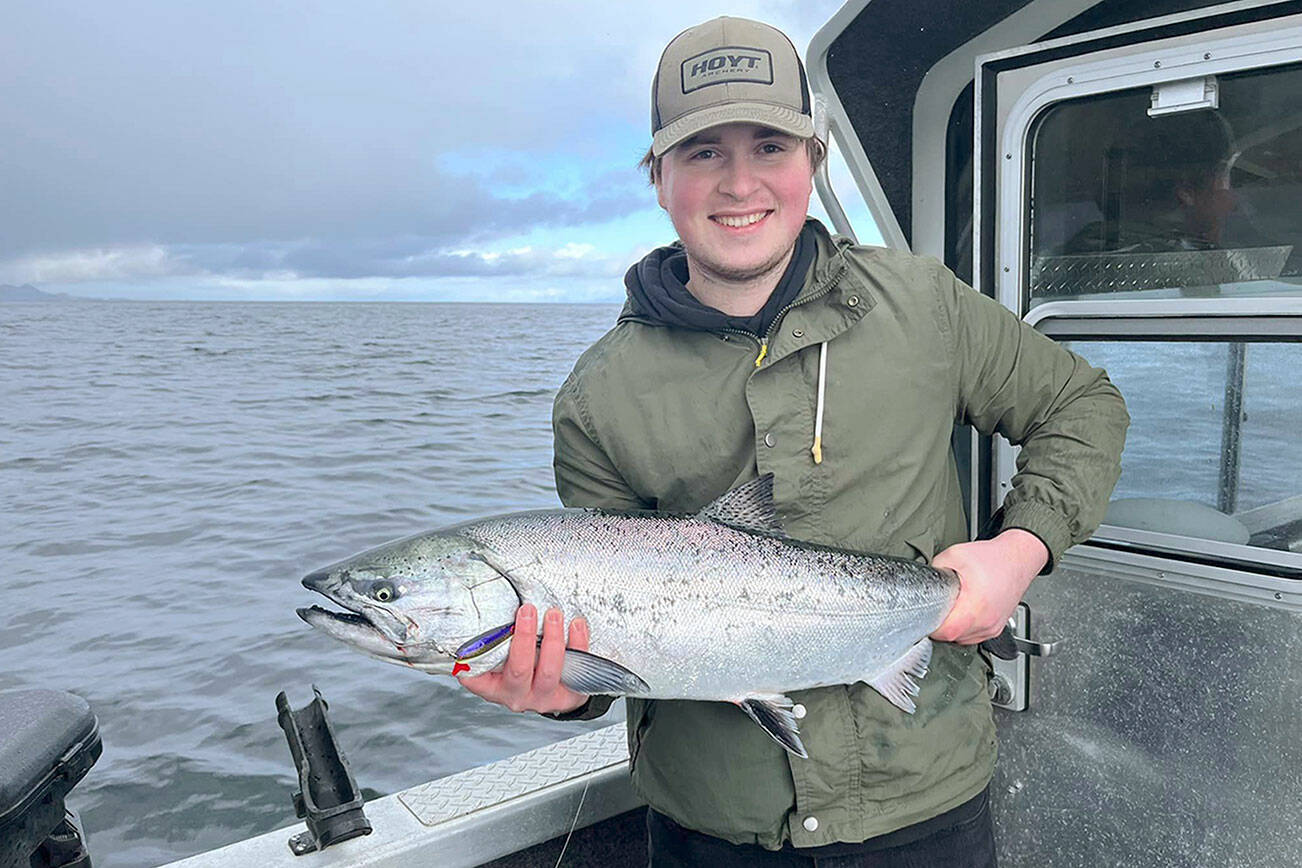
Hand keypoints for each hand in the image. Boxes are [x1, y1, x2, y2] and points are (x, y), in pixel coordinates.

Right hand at [458, 604, 590, 714]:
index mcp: (493, 687)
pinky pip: (576, 672)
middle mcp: (517, 695)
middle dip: (524, 637)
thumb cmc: (523, 664)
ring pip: (548, 671)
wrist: (557, 687)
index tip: (476, 633)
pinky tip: (577, 625)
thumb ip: (493, 639)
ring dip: (552, 639)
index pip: (474, 676)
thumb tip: (480, 603)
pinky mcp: (569, 697)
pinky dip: (579, 645)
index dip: (472, 659)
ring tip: (554, 614)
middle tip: (528, 610)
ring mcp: (544, 698)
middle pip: (519, 670)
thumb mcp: (502, 656)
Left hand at [930, 529, 1047, 644]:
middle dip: (940, 626)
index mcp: (976, 605)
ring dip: (953, 629)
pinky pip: (974, 636)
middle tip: (935, 609)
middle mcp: (987, 621)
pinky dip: (965, 628)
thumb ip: (934, 571)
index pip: (947, 632)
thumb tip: (923, 583)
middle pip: (953, 638)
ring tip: (951, 609)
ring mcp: (993, 627)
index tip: (925, 618)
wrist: (1018, 558)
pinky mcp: (997, 628)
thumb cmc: (993, 558)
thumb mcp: (954, 556)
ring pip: (963, 640)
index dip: (931, 627)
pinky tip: (963, 613)